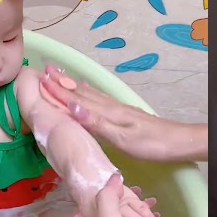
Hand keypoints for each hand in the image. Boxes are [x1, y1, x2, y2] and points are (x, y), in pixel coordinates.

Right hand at [41, 65, 204, 161]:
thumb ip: (97, 123)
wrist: (177, 142)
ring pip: (89, 95)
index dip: (57, 92)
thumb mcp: (122, 138)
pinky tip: (85, 92)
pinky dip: (86, 93)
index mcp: (106, 113)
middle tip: (43, 71)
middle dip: (61, 84)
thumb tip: (72, 108)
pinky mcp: (123, 113)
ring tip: (57, 76)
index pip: (76, 101)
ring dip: (71, 86)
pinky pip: (98, 100)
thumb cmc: (151, 144)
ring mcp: (117, 109)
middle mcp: (109, 107)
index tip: (39, 81)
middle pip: (80, 94)